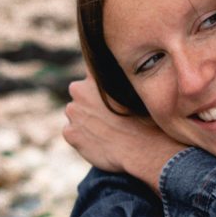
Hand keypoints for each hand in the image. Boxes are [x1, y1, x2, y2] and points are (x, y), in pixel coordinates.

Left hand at [64, 75, 185, 180]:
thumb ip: (119, 79)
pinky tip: (100, 141)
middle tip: (109, 115)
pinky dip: (82, 137)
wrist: (142, 148)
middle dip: (90, 101)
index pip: (92, 68)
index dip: (100, 81)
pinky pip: (72, 132)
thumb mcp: (136, 89)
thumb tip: (119, 70)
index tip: (109, 90)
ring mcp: (72, 111)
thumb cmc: (146, 118)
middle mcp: (79, 89)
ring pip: (76, 114)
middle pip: (80, 92)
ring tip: (107, 129)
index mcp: (96, 74)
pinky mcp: (70, 133)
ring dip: (86, 119)